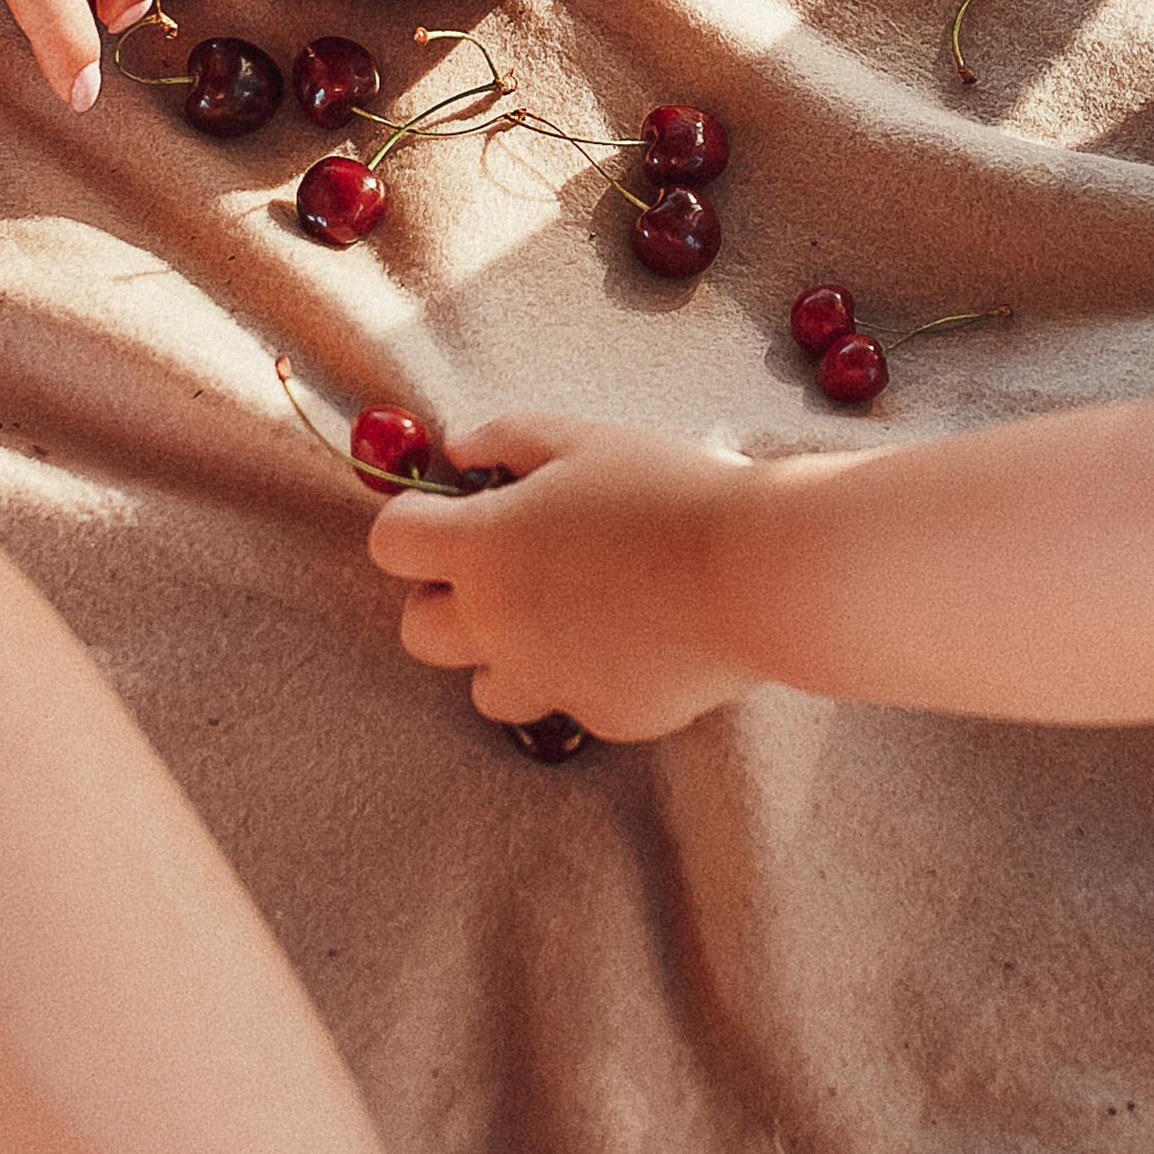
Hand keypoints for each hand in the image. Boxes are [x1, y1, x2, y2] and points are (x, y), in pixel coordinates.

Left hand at [368, 415, 757, 738]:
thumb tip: (458, 449)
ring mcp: (548, 679)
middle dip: (445, 599)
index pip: (391, 544)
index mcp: (483, 548)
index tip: (454, 512)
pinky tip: (635, 634)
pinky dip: (585, 673)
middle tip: (505, 567)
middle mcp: (498, 624)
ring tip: (565, 611)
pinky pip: (568, 701)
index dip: (415, 524)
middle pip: (418, 631)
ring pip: (483, 687)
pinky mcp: (602, 716)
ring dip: (505, 653)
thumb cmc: (671, 489)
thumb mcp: (584, 437)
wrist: (761, 573)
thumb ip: (508, 438)